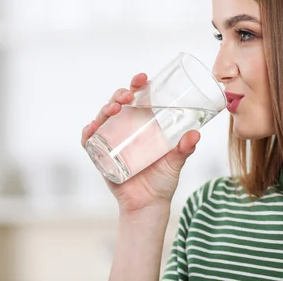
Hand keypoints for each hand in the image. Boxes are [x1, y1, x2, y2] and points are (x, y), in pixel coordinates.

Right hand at [81, 73, 199, 213]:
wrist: (148, 204)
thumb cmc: (163, 180)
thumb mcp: (176, 162)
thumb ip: (184, 148)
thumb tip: (195, 134)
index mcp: (143, 124)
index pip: (138, 99)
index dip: (137, 86)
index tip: (143, 78)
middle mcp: (125, 128)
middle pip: (117, 104)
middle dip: (120, 95)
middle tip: (128, 96)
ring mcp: (111, 141)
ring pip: (102, 118)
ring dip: (105, 110)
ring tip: (114, 108)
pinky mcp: (100, 156)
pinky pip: (89, 142)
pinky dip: (87, 134)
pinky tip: (91, 129)